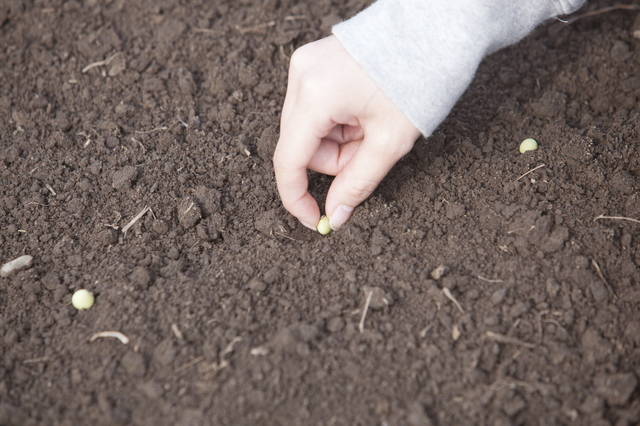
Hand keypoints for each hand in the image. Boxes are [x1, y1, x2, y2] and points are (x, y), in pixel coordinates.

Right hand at [273, 35, 419, 230]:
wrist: (434, 31)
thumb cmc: (417, 80)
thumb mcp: (389, 142)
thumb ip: (357, 184)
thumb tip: (334, 216)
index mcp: (315, 95)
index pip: (289, 161)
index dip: (296, 197)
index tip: (312, 219)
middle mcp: (301, 76)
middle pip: (301, 145)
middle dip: (334, 160)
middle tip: (369, 150)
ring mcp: (305, 65)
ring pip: (309, 130)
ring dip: (338, 141)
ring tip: (372, 125)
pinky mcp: (313, 62)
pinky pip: (315, 109)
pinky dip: (338, 121)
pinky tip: (363, 111)